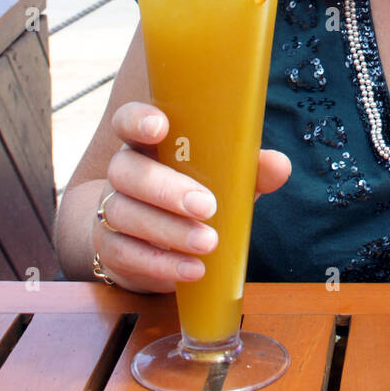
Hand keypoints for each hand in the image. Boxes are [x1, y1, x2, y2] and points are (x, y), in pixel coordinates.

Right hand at [92, 101, 290, 293]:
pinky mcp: (110, 248)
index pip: (128, 121)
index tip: (159, 127)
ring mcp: (111, 209)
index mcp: (148, 144)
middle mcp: (124, 172)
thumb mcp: (226, 181)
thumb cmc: (195, 196)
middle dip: (166, 188)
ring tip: (208, 243)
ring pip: (124, 213)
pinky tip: (192, 269)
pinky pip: (126, 253)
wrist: (155, 244)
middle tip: (207, 206)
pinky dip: (162, 264)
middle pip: (126, 170)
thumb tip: (279, 165)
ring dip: (169, 230)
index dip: (138, 120)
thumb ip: (250, 170)